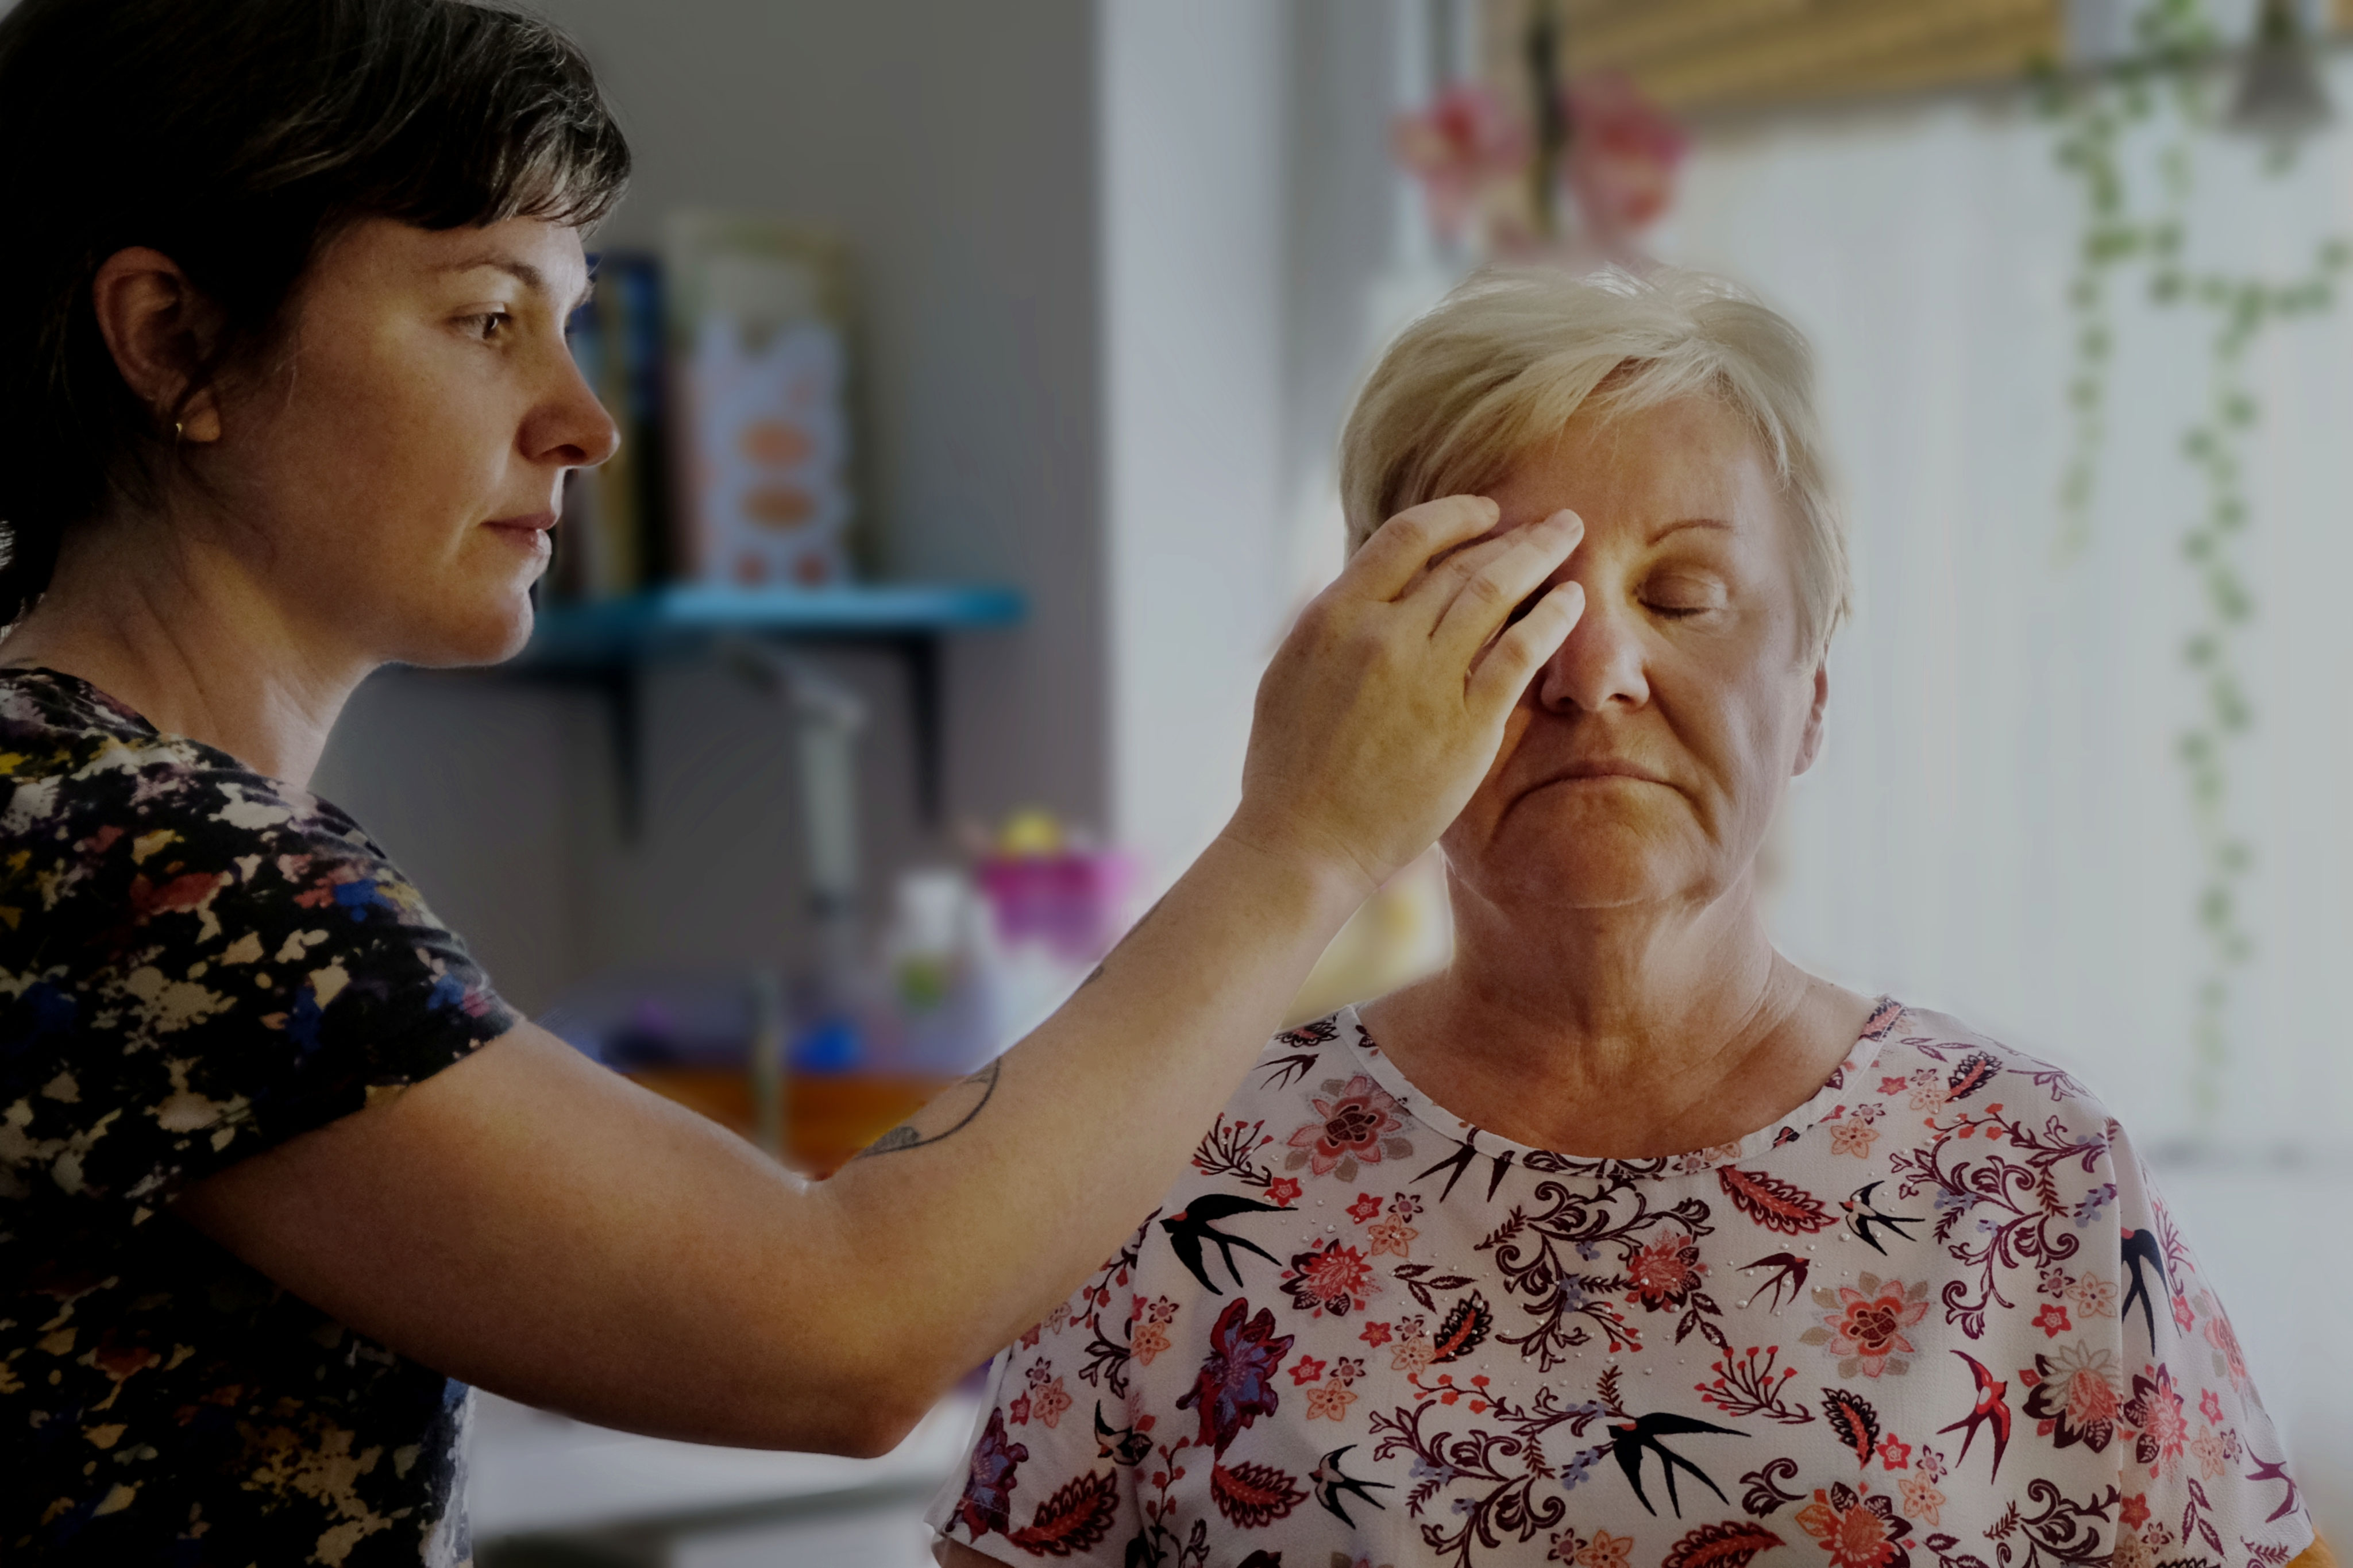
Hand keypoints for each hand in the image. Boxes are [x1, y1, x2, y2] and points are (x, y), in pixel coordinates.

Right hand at [1228, 495, 1584, 895]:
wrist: (1303, 842)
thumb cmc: (1286, 770)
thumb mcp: (1287, 674)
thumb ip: (1328, 625)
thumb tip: (1358, 586)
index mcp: (1333, 617)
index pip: (1405, 537)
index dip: (1454, 516)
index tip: (1485, 512)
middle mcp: (1382, 635)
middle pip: (1461, 562)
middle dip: (1512, 534)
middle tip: (1550, 523)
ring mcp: (1427, 677)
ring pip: (1496, 592)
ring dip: (1538, 557)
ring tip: (1568, 538)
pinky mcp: (1466, 723)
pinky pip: (1521, 652)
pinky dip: (1552, 617)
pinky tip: (1572, 601)